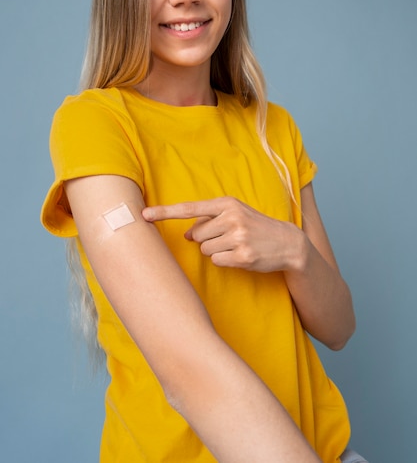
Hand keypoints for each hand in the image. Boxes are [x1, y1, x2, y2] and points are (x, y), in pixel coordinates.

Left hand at [142, 196, 305, 272]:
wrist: (288, 242)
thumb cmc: (255, 226)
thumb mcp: (235, 213)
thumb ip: (209, 219)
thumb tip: (186, 235)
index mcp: (227, 203)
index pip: (189, 208)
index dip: (164, 212)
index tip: (144, 215)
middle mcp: (231, 217)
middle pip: (196, 235)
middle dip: (206, 239)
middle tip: (227, 237)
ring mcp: (237, 237)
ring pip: (205, 250)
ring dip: (216, 251)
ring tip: (236, 245)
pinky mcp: (242, 256)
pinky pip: (217, 261)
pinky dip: (225, 261)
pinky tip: (240, 256)